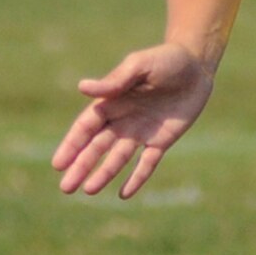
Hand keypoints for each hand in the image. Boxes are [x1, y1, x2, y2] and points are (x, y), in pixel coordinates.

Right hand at [51, 43, 215, 198]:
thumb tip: (82, 87)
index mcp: (111, 102)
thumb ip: (115, 81)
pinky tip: (124, 194)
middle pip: (97, 147)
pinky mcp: (162, 140)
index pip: (86, 128)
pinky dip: (137, 178)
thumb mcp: (139, 66)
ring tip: (90, 191)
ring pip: (118, 158)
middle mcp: (122, 120)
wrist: (196, 66)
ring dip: (104, 174)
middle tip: (66, 188)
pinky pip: (147, 163)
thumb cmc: (165, 60)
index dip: (72, 146)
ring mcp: (141, 132)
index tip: (58, 164)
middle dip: (81, 166)